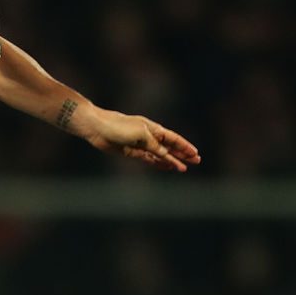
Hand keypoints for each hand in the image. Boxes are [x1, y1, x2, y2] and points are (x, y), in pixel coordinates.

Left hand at [84, 110, 200, 171]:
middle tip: (197, 161)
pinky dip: (158, 163)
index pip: (173, 138)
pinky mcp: (132, 152)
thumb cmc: (119, 126)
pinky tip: (167, 167)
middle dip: (183, 154)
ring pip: (161, 155)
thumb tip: (166, 155)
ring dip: (172, 161)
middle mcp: (148, 136)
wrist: (97, 128)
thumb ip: (154, 145)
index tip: (196, 153)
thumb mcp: (141, 134)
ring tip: (184, 168)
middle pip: (169, 147)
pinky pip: (149, 160)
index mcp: (153, 128)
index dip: (185, 146)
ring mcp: (140, 145)